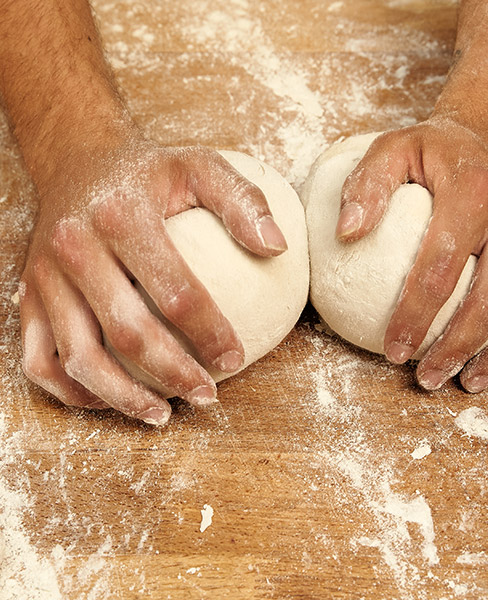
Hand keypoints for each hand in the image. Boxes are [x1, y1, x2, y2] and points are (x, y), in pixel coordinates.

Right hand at [19, 136, 286, 424]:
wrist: (77, 159)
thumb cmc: (148, 171)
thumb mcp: (200, 165)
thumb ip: (242, 200)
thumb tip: (277, 247)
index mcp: (122, 217)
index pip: (176, 293)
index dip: (210, 334)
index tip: (234, 359)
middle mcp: (75, 248)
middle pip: (128, 333)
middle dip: (173, 375)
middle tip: (207, 397)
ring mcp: (45, 276)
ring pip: (80, 358)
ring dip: (123, 397)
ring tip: (163, 415)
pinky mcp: (27, 294)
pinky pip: (40, 358)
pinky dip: (73, 391)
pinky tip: (110, 399)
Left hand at [336, 115, 487, 391]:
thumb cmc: (439, 146)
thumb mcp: (393, 149)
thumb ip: (366, 186)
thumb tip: (346, 234)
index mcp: (474, 190)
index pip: (439, 270)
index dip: (414, 318)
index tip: (393, 351)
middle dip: (457, 350)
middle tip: (429, 378)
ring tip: (472, 381)